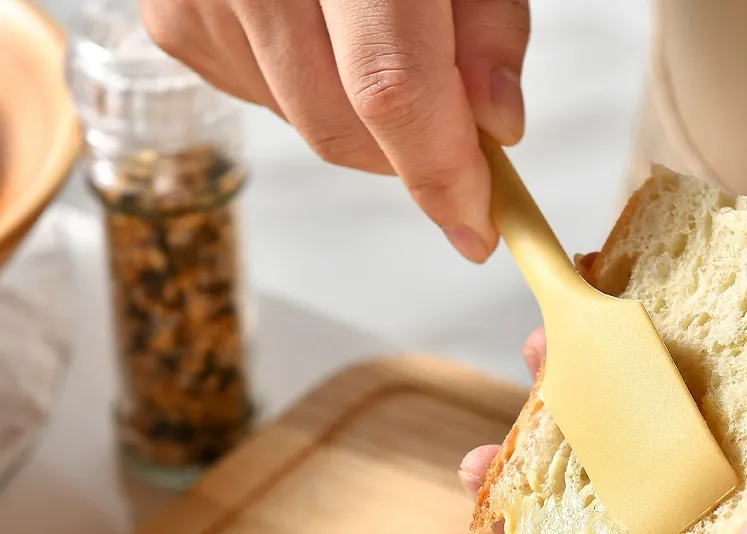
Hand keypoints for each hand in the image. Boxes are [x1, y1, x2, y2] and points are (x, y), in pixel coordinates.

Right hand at [139, 0, 529, 261]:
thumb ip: (489, 25)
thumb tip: (495, 128)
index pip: (389, 85)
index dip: (438, 169)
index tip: (476, 223)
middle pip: (341, 125)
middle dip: (408, 155)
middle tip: (451, 134)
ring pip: (304, 124)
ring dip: (362, 119)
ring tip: (374, 33)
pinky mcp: (174, 20)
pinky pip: (264, 101)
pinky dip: (311, 92)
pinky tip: (320, 29)